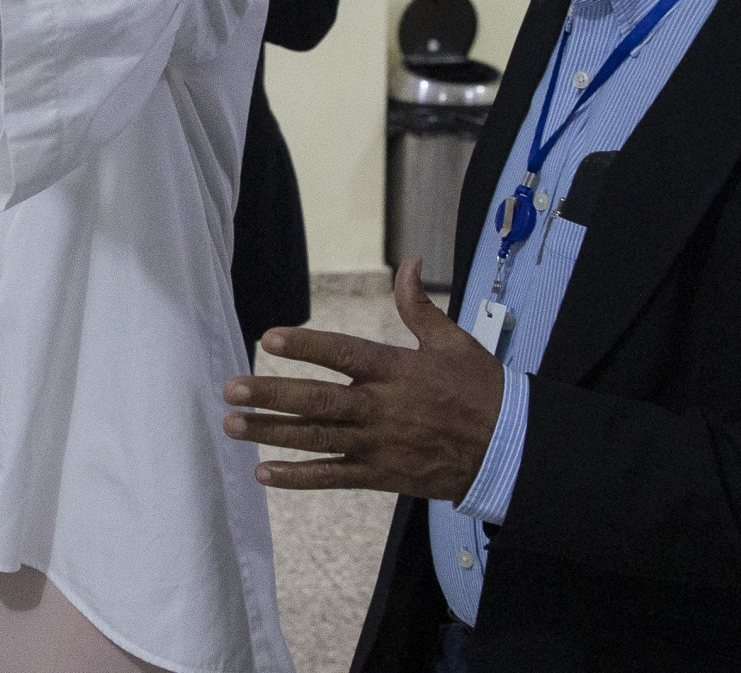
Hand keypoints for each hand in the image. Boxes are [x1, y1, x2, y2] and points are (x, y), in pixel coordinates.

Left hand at [222, 259, 504, 501]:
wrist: (508, 449)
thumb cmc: (482, 391)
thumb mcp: (454, 341)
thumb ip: (420, 306)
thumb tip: (409, 263)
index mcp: (399, 370)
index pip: (344, 353)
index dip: (306, 346)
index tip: (269, 339)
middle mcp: (383, 408)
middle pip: (318, 400)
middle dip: (272, 394)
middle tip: (232, 389)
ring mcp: (379, 445)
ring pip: (317, 438)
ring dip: (272, 431)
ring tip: (234, 425)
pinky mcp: (382, 475)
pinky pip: (333, 477)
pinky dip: (299, 477)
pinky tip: (265, 473)